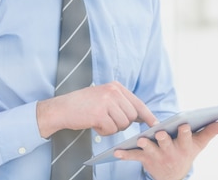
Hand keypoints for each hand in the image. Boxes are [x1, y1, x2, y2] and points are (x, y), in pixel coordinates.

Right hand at [36, 81, 157, 137]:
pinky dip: (104, 131)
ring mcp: (106, 101)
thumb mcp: (104, 97)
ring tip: (100, 121)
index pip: (138, 102)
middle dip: (123, 123)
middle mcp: (113, 91)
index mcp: (116, 86)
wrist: (61, 108)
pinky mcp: (99, 113)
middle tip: (108, 121)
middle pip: (132, 116)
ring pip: (123, 124)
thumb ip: (121, 103)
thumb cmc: (83, 105)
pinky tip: (94, 124)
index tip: (156, 125)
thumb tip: (141, 116)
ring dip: (112, 128)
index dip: (148, 115)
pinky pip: (111, 129)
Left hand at [113, 121, 217, 179]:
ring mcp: (156, 156)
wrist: (172, 176)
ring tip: (141, 139)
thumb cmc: (186, 152)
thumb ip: (210, 131)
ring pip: (150, 149)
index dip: (185, 132)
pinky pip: (133, 156)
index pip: (186, 138)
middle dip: (164, 139)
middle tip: (161, 133)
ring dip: (145, 145)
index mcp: (184, 146)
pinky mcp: (144, 159)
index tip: (185, 125)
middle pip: (166, 143)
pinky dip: (125, 154)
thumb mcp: (199, 143)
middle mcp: (170, 152)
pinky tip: (116, 152)